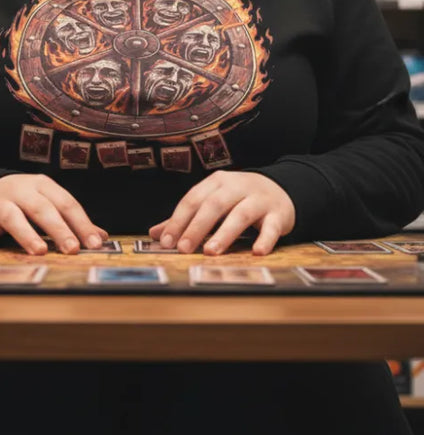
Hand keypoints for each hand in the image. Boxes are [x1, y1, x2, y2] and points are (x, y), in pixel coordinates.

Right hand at [0, 173, 107, 255]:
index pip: (66, 203)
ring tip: (39, 251)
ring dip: (26, 234)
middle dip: (58, 228)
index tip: (94, 243)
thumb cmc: (23, 201)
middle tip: (72, 249)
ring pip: (13, 216)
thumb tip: (102, 237)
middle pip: (42, 208)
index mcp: (42, 186)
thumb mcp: (47, 203)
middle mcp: (21, 190)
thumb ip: (72, 220)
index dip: (81, 223)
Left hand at [148, 170, 295, 255]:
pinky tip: (257, 252)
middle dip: (197, 226)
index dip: (178, 220)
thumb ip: (186, 218)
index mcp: (217, 182)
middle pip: (214, 205)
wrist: (280, 189)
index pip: (193, 199)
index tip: (166, 241)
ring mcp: (259, 199)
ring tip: (211, 252)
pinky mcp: (278, 214)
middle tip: (183, 248)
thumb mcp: (213, 201)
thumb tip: (156, 234)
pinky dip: (264, 239)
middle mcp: (237, 187)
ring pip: (240, 214)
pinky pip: (271, 227)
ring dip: (225, 233)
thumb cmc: (239, 199)